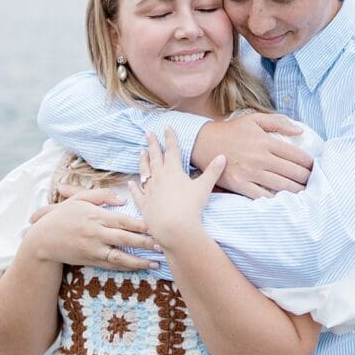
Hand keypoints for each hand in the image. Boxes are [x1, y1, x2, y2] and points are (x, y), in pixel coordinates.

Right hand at [22, 186, 159, 271]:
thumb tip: (123, 198)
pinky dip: (126, 267)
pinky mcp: (91, 261)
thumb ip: (101, 195)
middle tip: (162, 245)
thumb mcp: (79, 199)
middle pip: (125, 239)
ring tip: (155, 262)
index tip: (156, 225)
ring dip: (139, 261)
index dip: (141, 224)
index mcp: (96, 216)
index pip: (123, 220)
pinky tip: (139, 267)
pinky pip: (112, 265)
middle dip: (145, 243)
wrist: (43, 240)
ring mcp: (94, 249)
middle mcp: (96, 234)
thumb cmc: (63, 216)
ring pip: (120, 257)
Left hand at [129, 129, 225, 248]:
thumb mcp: (204, 187)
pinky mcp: (144, 204)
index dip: (170, 137)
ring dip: (143, 161)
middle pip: (155, 156)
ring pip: (145, 172)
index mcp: (173, 170)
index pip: (172, 149)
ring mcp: (150, 190)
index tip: (167, 126)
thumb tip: (223, 156)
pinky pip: (138, 193)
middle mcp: (159, 177)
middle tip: (148, 133)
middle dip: (152, 143)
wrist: (175, 228)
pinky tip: (131, 183)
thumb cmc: (191, 207)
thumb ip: (212, 171)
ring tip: (140, 152)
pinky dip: (134, 188)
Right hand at [192, 113, 312, 197]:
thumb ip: (278, 122)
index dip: (310, 164)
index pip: (297, 155)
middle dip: (307, 179)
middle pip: (293, 172)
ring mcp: (250, 173)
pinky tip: (285, 200)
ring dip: (297, 190)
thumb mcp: (254, 119)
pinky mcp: (240, 185)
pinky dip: (276, 200)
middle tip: (313, 182)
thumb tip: (300, 132)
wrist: (203, 143)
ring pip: (282, 186)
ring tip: (305, 192)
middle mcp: (261, 158)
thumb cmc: (231, 131)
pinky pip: (263, 196)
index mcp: (266, 141)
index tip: (314, 168)